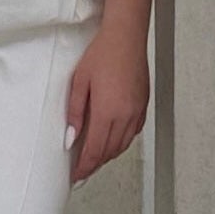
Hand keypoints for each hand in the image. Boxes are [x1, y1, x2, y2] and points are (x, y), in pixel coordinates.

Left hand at [64, 26, 147, 184]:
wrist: (126, 37)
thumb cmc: (101, 54)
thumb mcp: (79, 83)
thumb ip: (74, 113)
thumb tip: (70, 138)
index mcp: (107, 112)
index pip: (95, 150)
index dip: (85, 167)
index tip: (76, 176)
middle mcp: (125, 116)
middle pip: (110, 152)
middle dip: (95, 164)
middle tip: (82, 171)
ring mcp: (137, 111)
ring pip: (123, 145)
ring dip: (108, 155)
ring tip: (95, 159)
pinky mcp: (143, 105)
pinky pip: (133, 133)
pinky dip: (122, 142)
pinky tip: (113, 140)